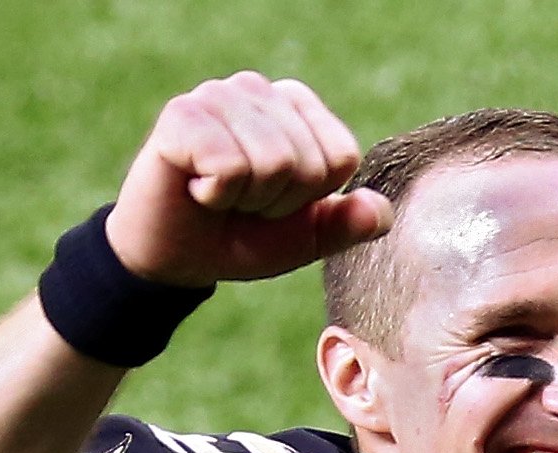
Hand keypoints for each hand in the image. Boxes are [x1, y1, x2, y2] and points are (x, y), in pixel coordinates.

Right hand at [106, 73, 391, 289]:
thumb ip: (346, 224)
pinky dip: (213, 193)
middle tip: (242, 202)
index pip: (342, 156)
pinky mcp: (182, 113)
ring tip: (218, 192)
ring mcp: (218, 95)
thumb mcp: (303, 238)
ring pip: (272, 162)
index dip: (311, 198)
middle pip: (307, 163)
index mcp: (297, 106)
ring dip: (244, 199)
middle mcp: (259, 89)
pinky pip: (228, 166)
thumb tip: (382, 213)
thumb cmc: (240, 237)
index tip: (275, 203)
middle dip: (276, 202)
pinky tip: (194, 185)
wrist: (175, 258)